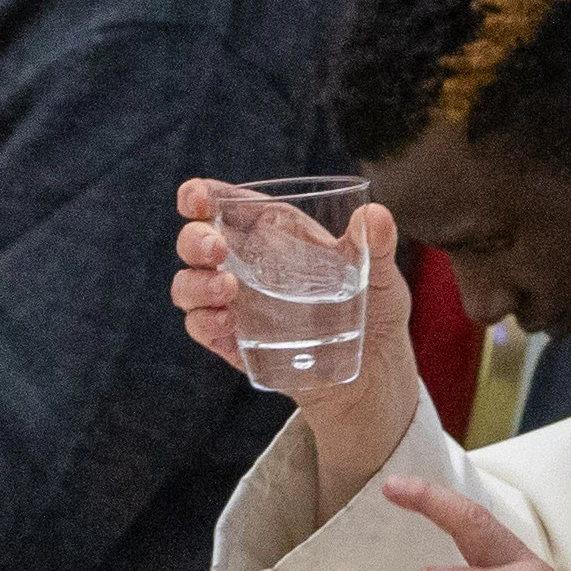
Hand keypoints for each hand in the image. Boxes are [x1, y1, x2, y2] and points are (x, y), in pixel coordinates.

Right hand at [172, 179, 416, 517]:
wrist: (374, 374)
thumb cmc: (374, 311)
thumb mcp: (381, 275)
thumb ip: (376, 245)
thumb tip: (375, 216)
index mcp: (274, 232)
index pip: (225, 204)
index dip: (201, 195)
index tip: (196, 199)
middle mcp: (246, 263)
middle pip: (196, 242)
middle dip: (194, 240)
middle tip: (217, 250)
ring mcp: (235, 304)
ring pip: (189, 285)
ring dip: (196, 284)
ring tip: (227, 290)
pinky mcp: (234, 342)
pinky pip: (201, 327)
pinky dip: (204, 322)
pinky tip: (225, 322)